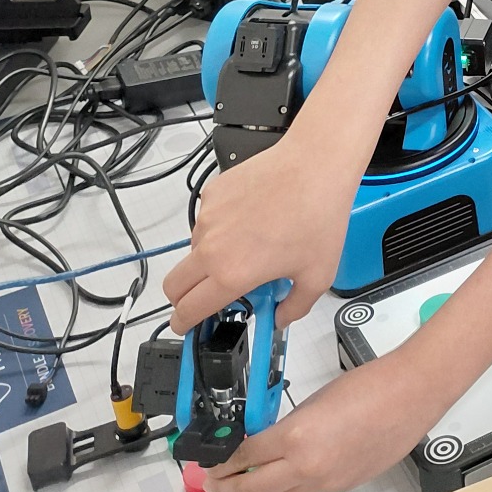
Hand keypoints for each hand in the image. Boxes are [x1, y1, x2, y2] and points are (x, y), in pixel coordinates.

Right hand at [165, 135, 356, 330]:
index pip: (188, 310)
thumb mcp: (317, 275)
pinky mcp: (212, 193)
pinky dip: (219, 228)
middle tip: (208, 297)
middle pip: (173, 286)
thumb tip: (281, 318)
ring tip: (247, 249)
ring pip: (192, 251)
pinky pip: (205, 221)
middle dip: (184, 298)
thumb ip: (294, 307)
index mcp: (231, 274)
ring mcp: (207, 218)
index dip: (184, 324)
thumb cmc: (318, 216)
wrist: (315, 165)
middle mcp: (211, 247)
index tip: (186, 325)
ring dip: (207, 260)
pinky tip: (251, 220)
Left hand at [204, 351, 439, 491]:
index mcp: (297, 437)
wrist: (411, 393)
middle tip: (212, 486)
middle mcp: (308, 467)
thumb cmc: (372, 386)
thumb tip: (265, 442)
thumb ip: (287, 425)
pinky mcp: (343, 487)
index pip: (245, 458)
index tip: (213, 462)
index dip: (224, 463)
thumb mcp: (314, 401)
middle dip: (226, 491)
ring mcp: (326, 482)